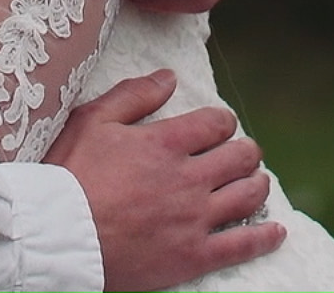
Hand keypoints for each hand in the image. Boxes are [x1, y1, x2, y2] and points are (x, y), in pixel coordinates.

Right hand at [49, 70, 283, 289]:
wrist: (56, 237)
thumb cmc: (67, 176)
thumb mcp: (92, 122)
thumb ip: (134, 95)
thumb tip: (169, 77)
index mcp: (166, 143)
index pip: (216, 123)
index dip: (222, 122)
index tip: (218, 128)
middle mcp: (189, 179)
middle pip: (240, 156)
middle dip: (245, 151)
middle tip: (240, 154)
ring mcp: (194, 219)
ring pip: (248, 195)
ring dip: (257, 184)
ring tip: (255, 182)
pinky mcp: (192, 256)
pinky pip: (241, 245)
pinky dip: (265, 238)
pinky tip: (277, 232)